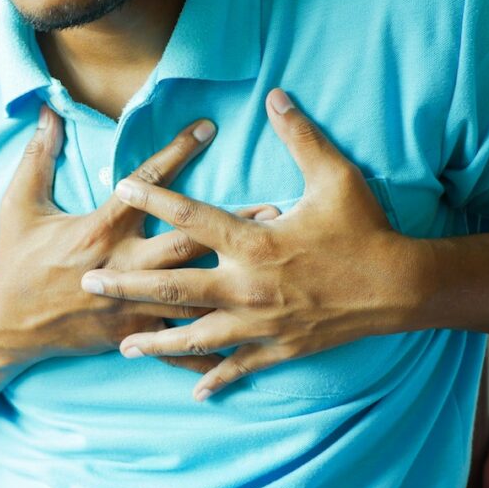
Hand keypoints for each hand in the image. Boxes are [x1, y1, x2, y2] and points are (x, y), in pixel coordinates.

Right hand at [0, 104, 277, 373]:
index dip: (177, 152)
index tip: (207, 128)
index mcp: (99, 230)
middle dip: (231, 225)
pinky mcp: (131, 333)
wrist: (5, 323)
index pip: (145, 185)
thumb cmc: (14, 261)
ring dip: (235, 279)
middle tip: (273, 209)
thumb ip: (38, 158)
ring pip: (192, 293)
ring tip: (272, 267)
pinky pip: (176, 343)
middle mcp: (123, 266)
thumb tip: (48, 114)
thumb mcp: (18, 205)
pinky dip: (210, 346)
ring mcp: (130, 304)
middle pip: (187, 243)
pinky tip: (246, 343)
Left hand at [79, 88, 417, 400]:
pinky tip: (192, 392)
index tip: (119, 187)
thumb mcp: (336, 177)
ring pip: (194, 337)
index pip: (191, 217)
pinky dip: (215, 380)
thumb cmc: (365, 229)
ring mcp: (259, 323)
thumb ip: (301, 136)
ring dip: (156, 343)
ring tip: (123, 347)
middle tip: (88, 284)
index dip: (153, 198)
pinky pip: (238, 367)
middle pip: (172, 288)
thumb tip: (277, 96)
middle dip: (126, 286)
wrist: (400, 287)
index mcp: (254, 242)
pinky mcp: (277, 348)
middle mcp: (247, 286)